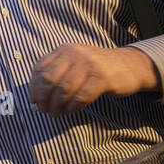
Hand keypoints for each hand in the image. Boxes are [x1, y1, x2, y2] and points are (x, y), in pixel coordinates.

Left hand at [29, 44, 158, 116]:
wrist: (130, 65)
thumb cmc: (96, 69)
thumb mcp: (74, 64)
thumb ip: (55, 75)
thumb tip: (35, 98)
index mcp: (64, 50)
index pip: (40, 69)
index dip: (34, 87)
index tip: (34, 101)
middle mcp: (75, 54)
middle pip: (49, 79)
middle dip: (44, 98)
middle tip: (44, 110)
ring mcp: (89, 64)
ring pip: (64, 89)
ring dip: (57, 105)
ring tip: (56, 113)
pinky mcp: (103, 77)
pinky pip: (81, 96)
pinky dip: (73, 107)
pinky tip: (70, 111)